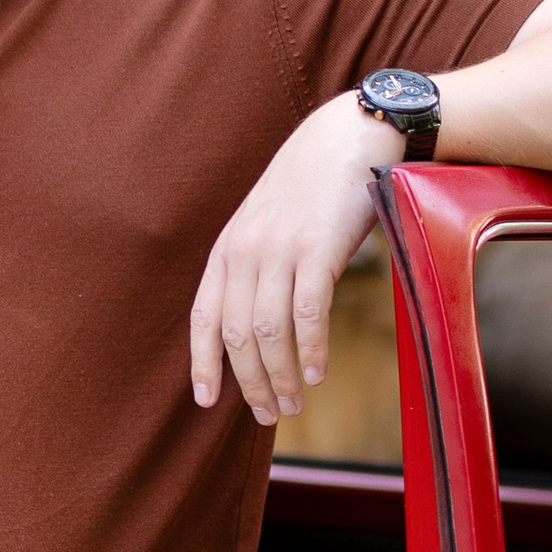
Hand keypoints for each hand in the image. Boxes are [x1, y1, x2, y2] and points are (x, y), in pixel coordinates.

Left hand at [189, 97, 401, 423]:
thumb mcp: (267, 224)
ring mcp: (280, 249)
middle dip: (251, 383)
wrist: (348, 136)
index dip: (203, 363)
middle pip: (238, 336)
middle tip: (269, 415)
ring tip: (294, 403)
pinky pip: (308, 314)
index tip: (207, 400)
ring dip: (281, 376)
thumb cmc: (311, 188)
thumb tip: (257, 326)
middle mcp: (246, 251)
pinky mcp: (318, 249)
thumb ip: (256, 267)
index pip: (204, 318)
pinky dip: (311, 350)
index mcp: (227, 249)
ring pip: (270, 333)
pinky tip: (318, 373)